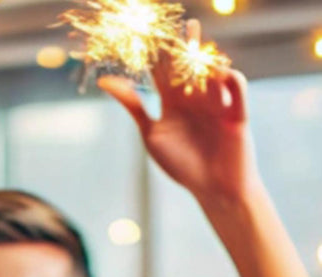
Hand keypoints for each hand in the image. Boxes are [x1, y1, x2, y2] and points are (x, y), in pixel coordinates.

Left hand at [99, 33, 258, 207]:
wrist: (212, 189)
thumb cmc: (181, 165)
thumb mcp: (151, 133)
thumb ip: (133, 104)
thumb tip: (103, 80)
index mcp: (173, 103)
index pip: (164, 72)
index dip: (158, 53)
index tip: (150, 34)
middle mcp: (196, 98)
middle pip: (190, 65)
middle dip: (187, 46)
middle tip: (185, 25)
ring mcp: (218, 102)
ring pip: (213, 72)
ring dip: (207, 60)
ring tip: (199, 48)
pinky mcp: (237, 112)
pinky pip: (236, 87)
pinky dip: (229, 78)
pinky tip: (218, 73)